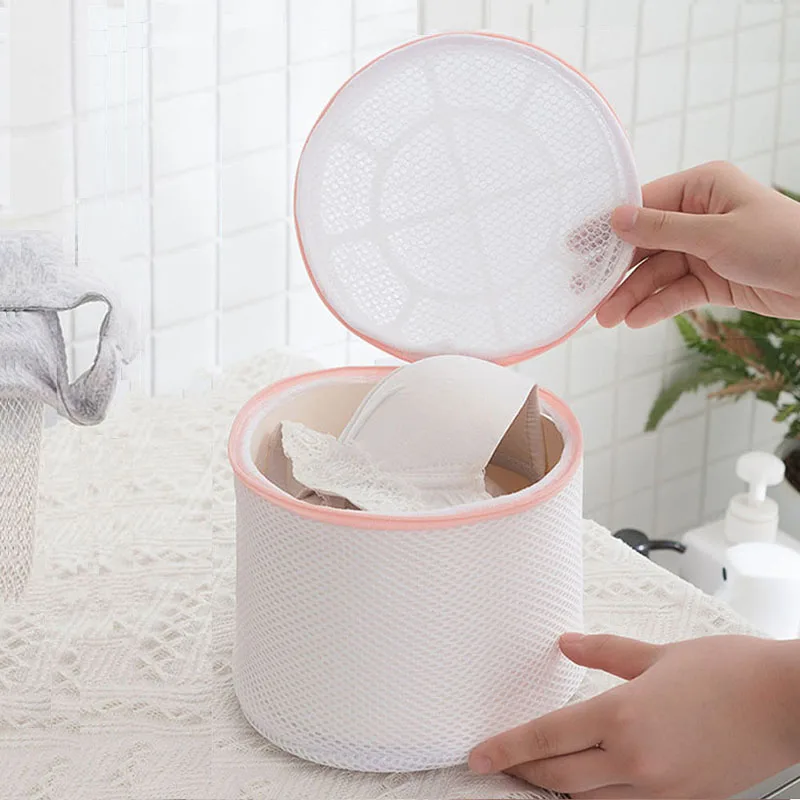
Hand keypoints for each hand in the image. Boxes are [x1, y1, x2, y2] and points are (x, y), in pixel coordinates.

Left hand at [468, 633, 799, 798]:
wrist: (785, 704)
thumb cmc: (727, 672)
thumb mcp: (657, 654)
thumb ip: (604, 652)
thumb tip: (566, 643)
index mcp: (623, 717)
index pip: (546, 738)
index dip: (505, 748)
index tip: (476, 756)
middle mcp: (634, 761)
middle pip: (558, 775)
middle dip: (522, 770)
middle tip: (497, 763)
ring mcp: (659, 789)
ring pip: (587, 797)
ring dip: (555, 785)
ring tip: (533, 770)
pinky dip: (595, 794)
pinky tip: (586, 780)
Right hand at [597, 161, 799, 327]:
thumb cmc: (782, 241)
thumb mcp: (717, 233)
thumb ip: (662, 229)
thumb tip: (616, 218)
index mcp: (701, 189)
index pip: (643, 206)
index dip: (610, 228)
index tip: (577, 246)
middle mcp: (698, 216)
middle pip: (645, 244)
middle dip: (618, 272)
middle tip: (587, 293)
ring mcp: (704, 249)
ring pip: (657, 273)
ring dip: (633, 295)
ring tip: (608, 318)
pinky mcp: (711, 279)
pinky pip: (676, 291)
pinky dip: (657, 305)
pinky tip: (636, 319)